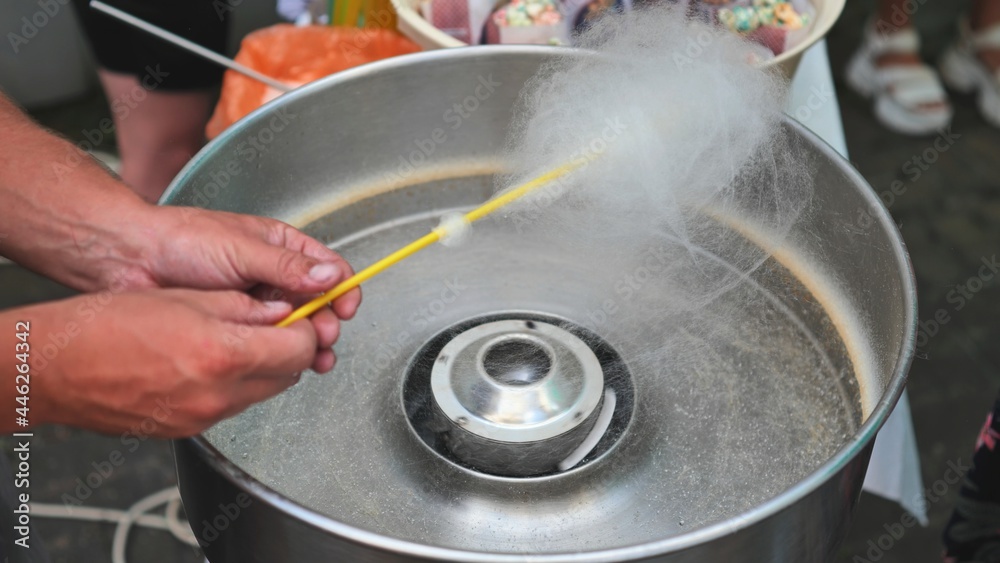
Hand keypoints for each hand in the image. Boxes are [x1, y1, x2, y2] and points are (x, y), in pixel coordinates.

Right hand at [23, 289, 318, 437]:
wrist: (55, 369)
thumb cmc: (107, 326)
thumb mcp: (186, 298)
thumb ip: (243, 308)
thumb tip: (281, 312)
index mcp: (223, 354)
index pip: (300, 349)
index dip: (308, 329)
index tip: (303, 316)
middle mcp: (219, 394)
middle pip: (288, 375)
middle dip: (291, 349)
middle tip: (277, 326)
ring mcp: (204, 417)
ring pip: (262, 393)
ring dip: (264, 368)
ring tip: (238, 341)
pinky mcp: (188, 430)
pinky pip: (231, 406)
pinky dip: (235, 385)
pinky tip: (210, 363)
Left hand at [122, 205, 361, 372]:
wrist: (132, 260)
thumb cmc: (181, 240)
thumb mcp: (241, 249)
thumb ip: (287, 266)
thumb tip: (329, 275)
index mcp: (282, 247)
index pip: (329, 268)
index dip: (343, 289)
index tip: (345, 308)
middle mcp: (274, 274)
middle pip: (318, 303)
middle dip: (326, 322)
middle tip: (323, 337)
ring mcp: (257, 300)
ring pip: (296, 325)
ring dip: (308, 343)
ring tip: (314, 358)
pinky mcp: (239, 323)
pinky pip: (269, 340)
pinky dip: (280, 352)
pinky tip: (284, 361)